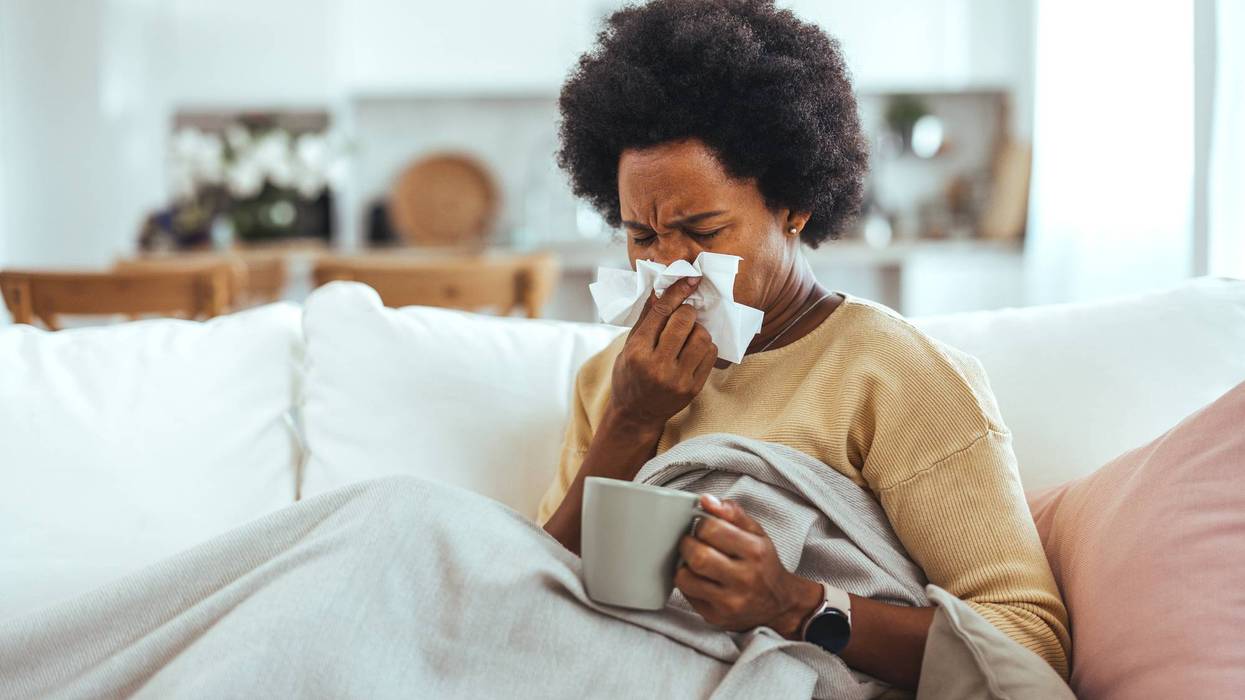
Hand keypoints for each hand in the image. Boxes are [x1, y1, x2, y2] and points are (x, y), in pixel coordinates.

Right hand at [607, 277, 717, 428]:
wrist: (636, 415)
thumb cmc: (629, 376)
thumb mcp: (628, 347)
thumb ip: (646, 320)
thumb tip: (660, 291)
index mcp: (637, 352)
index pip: (661, 313)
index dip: (677, 292)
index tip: (690, 278)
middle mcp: (657, 366)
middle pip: (684, 322)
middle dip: (687, 312)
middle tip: (684, 314)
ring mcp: (677, 379)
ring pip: (702, 337)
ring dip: (698, 329)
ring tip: (688, 334)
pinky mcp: (693, 388)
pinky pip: (710, 355)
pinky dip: (705, 346)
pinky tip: (694, 349)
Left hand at [675, 494, 823, 638]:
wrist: (780, 604)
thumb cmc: (764, 564)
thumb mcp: (757, 533)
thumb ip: (732, 513)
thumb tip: (705, 500)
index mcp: (755, 552)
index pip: (711, 529)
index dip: (700, 525)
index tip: (703, 527)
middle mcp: (744, 579)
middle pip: (698, 556)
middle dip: (687, 544)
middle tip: (692, 542)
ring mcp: (729, 602)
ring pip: (686, 578)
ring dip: (683, 565)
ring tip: (693, 560)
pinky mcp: (716, 617)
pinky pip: (687, 595)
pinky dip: (687, 582)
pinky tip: (698, 577)